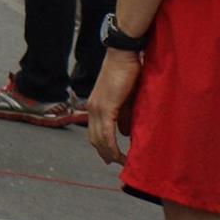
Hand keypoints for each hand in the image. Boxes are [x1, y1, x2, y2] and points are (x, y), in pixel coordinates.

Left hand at [86, 49, 139, 164]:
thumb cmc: (127, 72)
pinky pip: (107, 134)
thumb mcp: (127, 99)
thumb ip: (125, 115)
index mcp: (95, 106)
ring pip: (100, 140)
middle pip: (95, 140)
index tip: (113, 158)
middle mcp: (92, 109)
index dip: (103, 147)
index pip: (95, 133)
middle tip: (118, 164)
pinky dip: (113, 148)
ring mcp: (97, 109)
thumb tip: (126, 132)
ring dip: (111, 154)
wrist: (122, 55)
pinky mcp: (106, 108)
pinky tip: (122, 156)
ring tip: (123, 163)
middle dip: (106, 154)